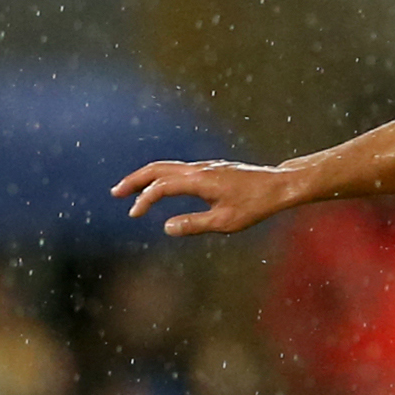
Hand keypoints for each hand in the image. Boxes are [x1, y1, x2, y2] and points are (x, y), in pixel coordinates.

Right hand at [112, 159, 304, 236]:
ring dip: (147, 177)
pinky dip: (162, 176)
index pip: (161, 186)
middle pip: (158, 169)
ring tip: (131, 190)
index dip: (144, 199)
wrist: (279, 186)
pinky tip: (160, 187)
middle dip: (135, 180)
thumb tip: (166, 227)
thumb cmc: (255, 205)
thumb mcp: (226, 222)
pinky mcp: (211, 170)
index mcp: (200, 180)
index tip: (134, 215)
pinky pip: (179, 170)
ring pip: (168, 167)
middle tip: (115, 193)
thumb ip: (194, 224)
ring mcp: (205, 167)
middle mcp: (199, 169)